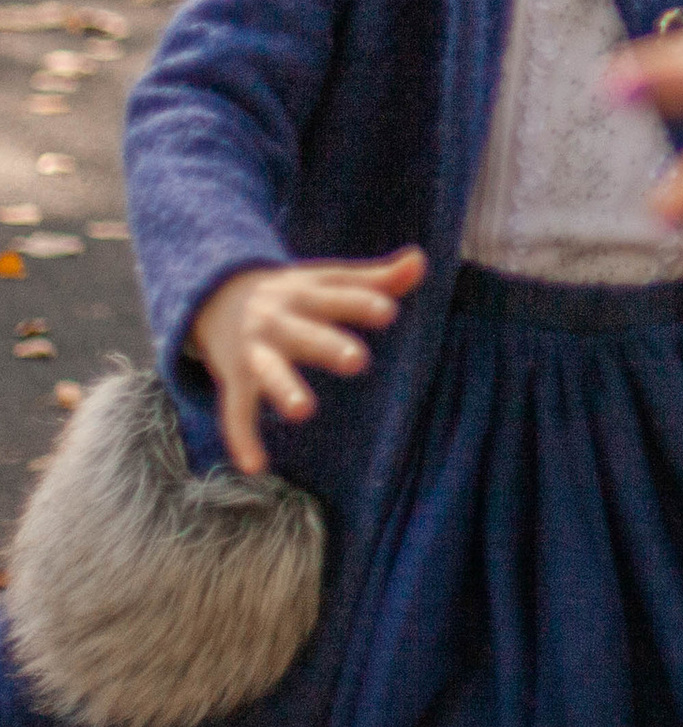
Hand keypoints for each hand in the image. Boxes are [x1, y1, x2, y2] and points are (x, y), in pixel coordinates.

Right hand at [187, 247, 426, 475]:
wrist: (217, 295)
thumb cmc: (294, 292)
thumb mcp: (329, 280)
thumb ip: (377, 277)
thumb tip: (421, 259)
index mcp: (307, 293)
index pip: (339, 295)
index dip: (362, 303)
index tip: (389, 311)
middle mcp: (280, 320)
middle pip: (307, 332)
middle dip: (328, 346)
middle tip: (357, 360)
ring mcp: (256, 351)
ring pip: (270, 371)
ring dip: (284, 389)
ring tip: (303, 411)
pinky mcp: (236, 380)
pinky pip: (236, 410)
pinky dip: (241, 438)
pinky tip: (255, 466)